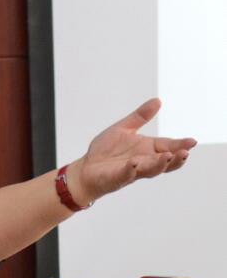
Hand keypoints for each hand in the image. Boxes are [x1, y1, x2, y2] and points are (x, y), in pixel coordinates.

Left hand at [71, 98, 195, 202]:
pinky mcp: (117, 177)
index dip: (180, 145)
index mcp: (147, 149)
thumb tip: (158, 100)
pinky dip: (131, 170)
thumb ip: (140, 117)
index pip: (168, 146)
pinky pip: (126, 174)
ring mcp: (132, 171)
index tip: (192, 141)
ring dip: (159, 164)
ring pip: (150, 170)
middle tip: (185, 152)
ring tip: (167, 156)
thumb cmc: (106, 150)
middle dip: (176, 158)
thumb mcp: (123, 129)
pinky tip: (134, 164)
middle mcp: (144, 161)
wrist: (85, 169)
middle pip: (165, 162)